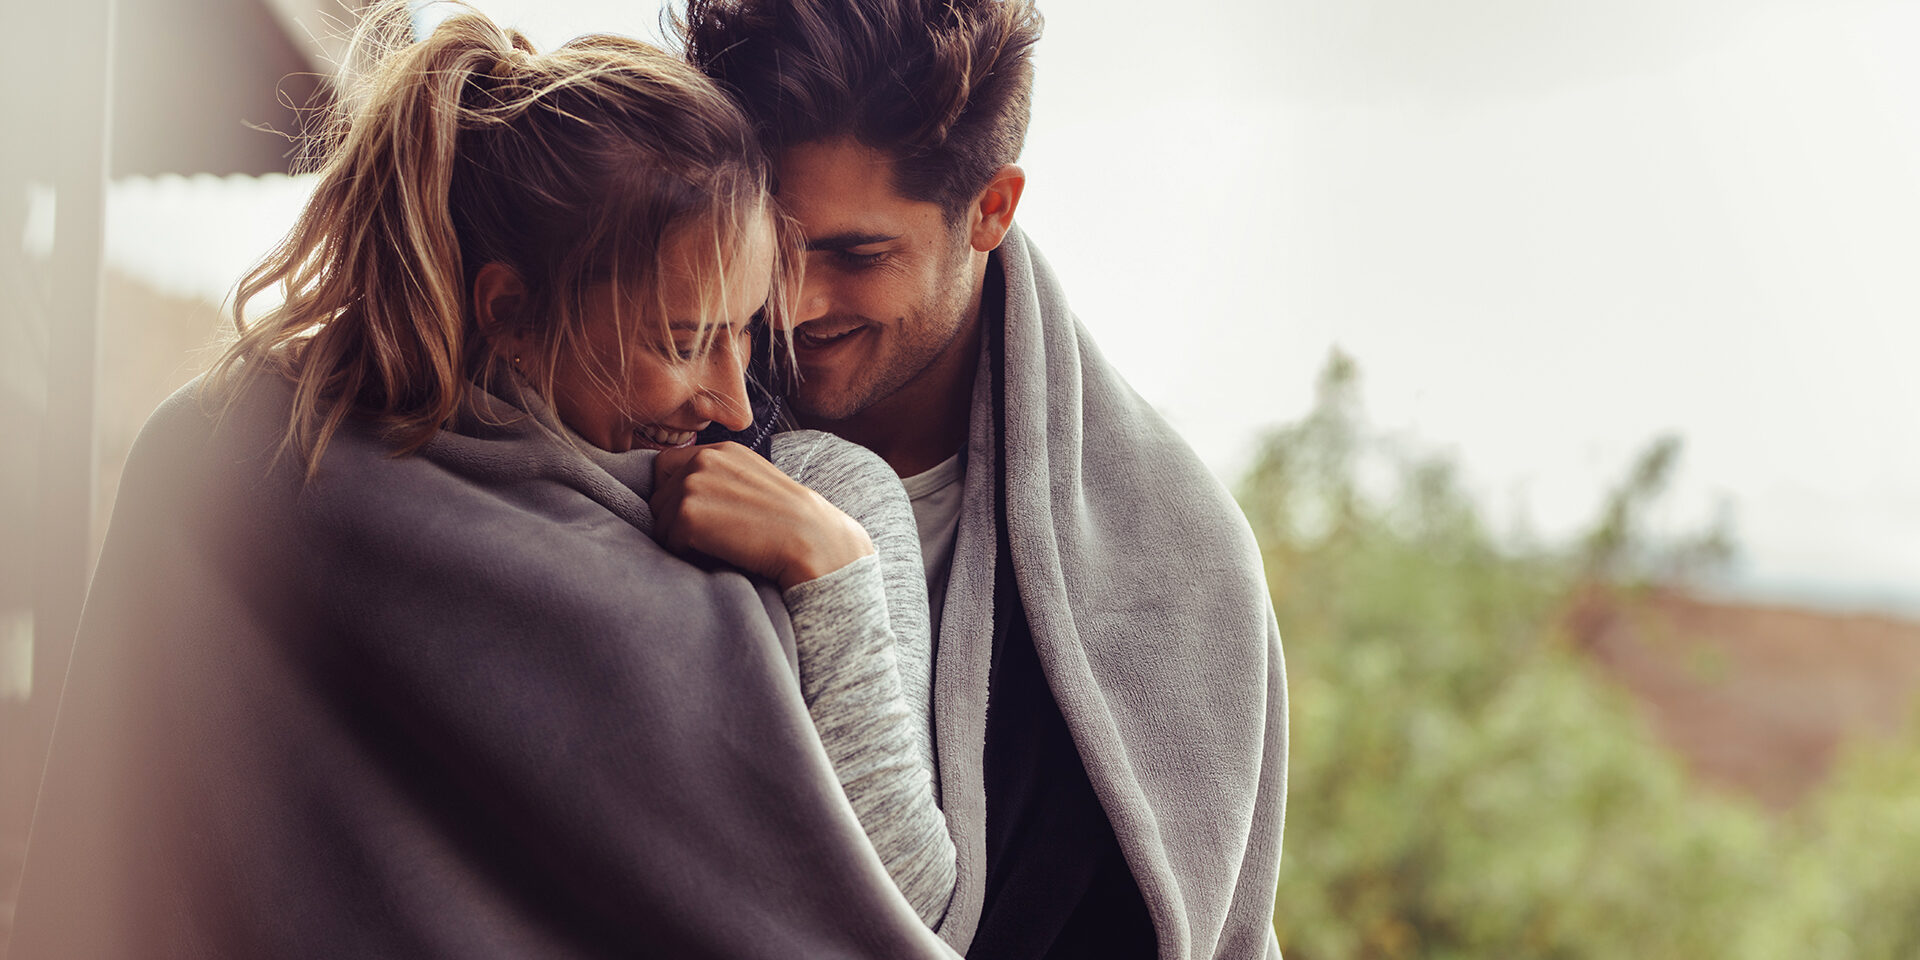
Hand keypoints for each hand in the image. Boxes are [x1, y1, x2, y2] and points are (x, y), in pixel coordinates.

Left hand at [651, 442, 873, 589]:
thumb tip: (680, 495)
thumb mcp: (756, 483)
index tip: (703, 517)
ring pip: (660, 522)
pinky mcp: (688, 515)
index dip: (677, 495)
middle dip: (678, 521)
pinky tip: (722, 553)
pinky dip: (688, 555)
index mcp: (722, 450)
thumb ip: (721, 478)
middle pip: (659, 498)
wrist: (814, 542)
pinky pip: (667, 543)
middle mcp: (703, 459)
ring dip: (682, 540)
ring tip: (724, 544)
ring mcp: (693, 485)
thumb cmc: (792, 524)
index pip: (666, 467)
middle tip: (718, 536)